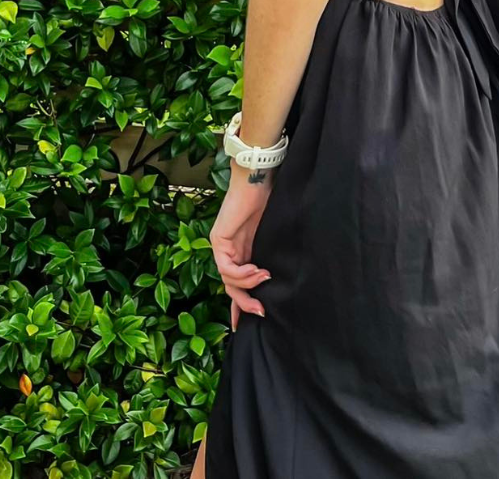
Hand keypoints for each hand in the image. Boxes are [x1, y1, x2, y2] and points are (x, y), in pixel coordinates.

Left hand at [210, 167, 274, 331]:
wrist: (258, 178)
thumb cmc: (269, 199)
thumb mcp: (271, 235)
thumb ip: (270, 254)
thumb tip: (280, 277)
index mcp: (243, 250)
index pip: (238, 283)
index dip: (242, 304)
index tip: (250, 321)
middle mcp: (229, 250)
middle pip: (231, 287)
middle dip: (245, 304)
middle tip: (261, 312)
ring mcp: (221, 246)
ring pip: (228, 280)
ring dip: (248, 285)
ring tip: (266, 280)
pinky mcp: (218, 240)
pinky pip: (226, 267)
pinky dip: (242, 273)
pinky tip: (257, 271)